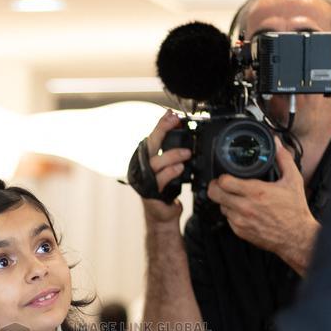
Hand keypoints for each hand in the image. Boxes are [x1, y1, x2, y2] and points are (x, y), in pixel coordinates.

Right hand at [141, 110, 189, 224]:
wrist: (163, 216)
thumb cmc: (167, 192)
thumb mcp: (171, 169)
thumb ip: (174, 154)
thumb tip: (185, 136)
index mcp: (148, 159)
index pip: (153, 138)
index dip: (161, 125)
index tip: (171, 114)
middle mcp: (143, 168)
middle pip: (150, 145)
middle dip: (162, 130)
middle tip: (174, 121)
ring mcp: (145, 180)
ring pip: (155, 162)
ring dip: (172, 155)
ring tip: (187, 153)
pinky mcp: (149, 193)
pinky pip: (160, 179)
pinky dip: (170, 172)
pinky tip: (180, 168)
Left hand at [207, 138, 318, 273]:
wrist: (296, 237)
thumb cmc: (295, 211)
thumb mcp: (293, 180)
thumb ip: (284, 159)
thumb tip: (277, 144)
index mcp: (255, 192)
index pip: (224, 181)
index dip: (222, 176)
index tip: (226, 175)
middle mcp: (245, 207)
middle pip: (214, 194)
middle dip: (215, 187)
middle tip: (222, 185)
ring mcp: (240, 221)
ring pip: (220, 206)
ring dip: (225, 201)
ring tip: (237, 198)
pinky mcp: (240, 232)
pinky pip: (227, 219)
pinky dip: (232, 214)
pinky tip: (243, 210)